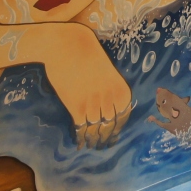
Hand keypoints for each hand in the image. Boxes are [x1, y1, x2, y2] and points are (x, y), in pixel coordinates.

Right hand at [42, 28, 132, 148]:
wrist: (67, 44)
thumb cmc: (86, 55)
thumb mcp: (106, 73)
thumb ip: (110, 91)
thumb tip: (107, 112)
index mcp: (121, 90)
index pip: (123, 117)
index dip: (117, 130)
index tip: (113, 138)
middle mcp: (110, 99)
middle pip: (110, 126)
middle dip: (105, 138)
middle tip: (102, 145)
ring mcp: (93, 104)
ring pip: (95, 130)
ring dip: (93, 140)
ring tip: (91, 146)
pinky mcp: (76, 106)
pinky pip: (81, 128)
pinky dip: (80, 138)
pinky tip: (79, 143)